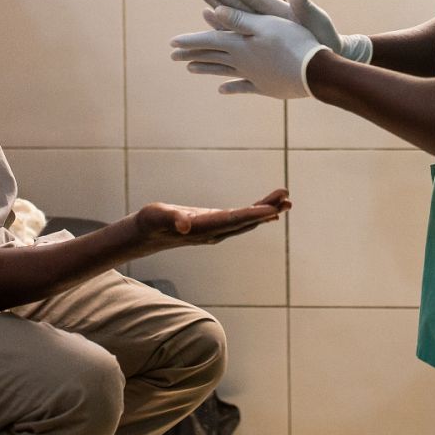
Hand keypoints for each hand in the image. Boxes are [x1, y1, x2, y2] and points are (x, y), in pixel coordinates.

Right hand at [133, 189, 291, 253]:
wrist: (147, 235)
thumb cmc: (150, 222)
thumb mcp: (157, 216)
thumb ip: (172, 219)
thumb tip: (185, 224)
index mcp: (202, 229)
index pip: (233, 221)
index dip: (253, 215)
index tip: (273, 210)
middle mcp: (214, 233)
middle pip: (245, 222)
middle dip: (267, 210)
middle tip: (287, 199)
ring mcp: (216, 231)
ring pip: (246, 221)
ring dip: (267, 211)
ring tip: (287, 200)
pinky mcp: (215, 226)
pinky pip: (241, 220)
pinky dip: (257, 214)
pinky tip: (272, 212)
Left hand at [171, 6, 328, 98]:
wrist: (315, 73)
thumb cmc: (294, 43)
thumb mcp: (267, 25)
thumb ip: (240, 19)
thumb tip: (215, 10)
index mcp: (240, 44)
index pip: (209, 40)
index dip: (190, 40)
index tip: (172, 42)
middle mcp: (242, 61)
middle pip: (211, 56)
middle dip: (192, 54)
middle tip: (173, 55)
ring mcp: (253, 76)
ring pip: (223, 71)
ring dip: (206, 68)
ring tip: (190, 68)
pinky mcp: (265, 87)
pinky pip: (243, 87)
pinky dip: (231, 87)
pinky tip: (222, 89)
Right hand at [197, 0, 372, 63]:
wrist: (324, 59)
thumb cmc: (322, 36)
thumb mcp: (314, 19)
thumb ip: (302, 2)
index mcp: (274, 9)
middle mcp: (263, 18)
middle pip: (235, 1)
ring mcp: (259, 32)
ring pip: (231, 19)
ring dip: (215, 8)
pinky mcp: (258, 48)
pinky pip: (235, 41)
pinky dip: (222, 36)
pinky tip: (209, 28)